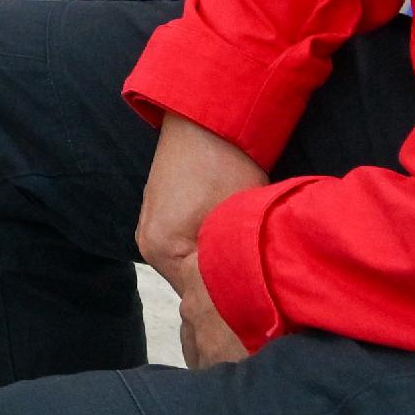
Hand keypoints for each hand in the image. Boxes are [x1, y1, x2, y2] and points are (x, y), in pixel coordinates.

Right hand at [136, 114, 272, 370]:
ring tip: (253, 261)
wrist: (206, 112)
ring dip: (220, 264)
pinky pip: (191, 245)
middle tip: (263, 285)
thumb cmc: (223, 161)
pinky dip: (213, 247)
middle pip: (194, 283)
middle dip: (226, 284)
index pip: (200, 298)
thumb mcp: (236, 220)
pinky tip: (237, 240)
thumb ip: (234, 265)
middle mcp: (149, 243)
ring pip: (195, 264)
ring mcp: (154, 226)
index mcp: (160, 250)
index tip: (265, 301)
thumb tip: (248, 299)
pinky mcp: (166, 213)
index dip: (234, 300)